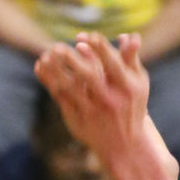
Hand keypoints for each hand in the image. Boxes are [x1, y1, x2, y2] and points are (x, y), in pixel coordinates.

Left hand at [35, 32, 150, 171]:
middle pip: (90, 77)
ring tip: (48, 53)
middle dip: (75, 60)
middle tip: (60, 46)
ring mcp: (93, 111)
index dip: (99, 49)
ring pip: (71, 88)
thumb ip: (131, 58)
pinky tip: (41, 66)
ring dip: (57, 69)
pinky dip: (49, 80)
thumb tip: (127, 35)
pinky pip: (60, 97)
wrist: (125, 144)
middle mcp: (110, 100)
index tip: (86, 36)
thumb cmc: (131, 106)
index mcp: (127, 88)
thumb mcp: (138, 83)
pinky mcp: (77, 119)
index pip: (113, 65)